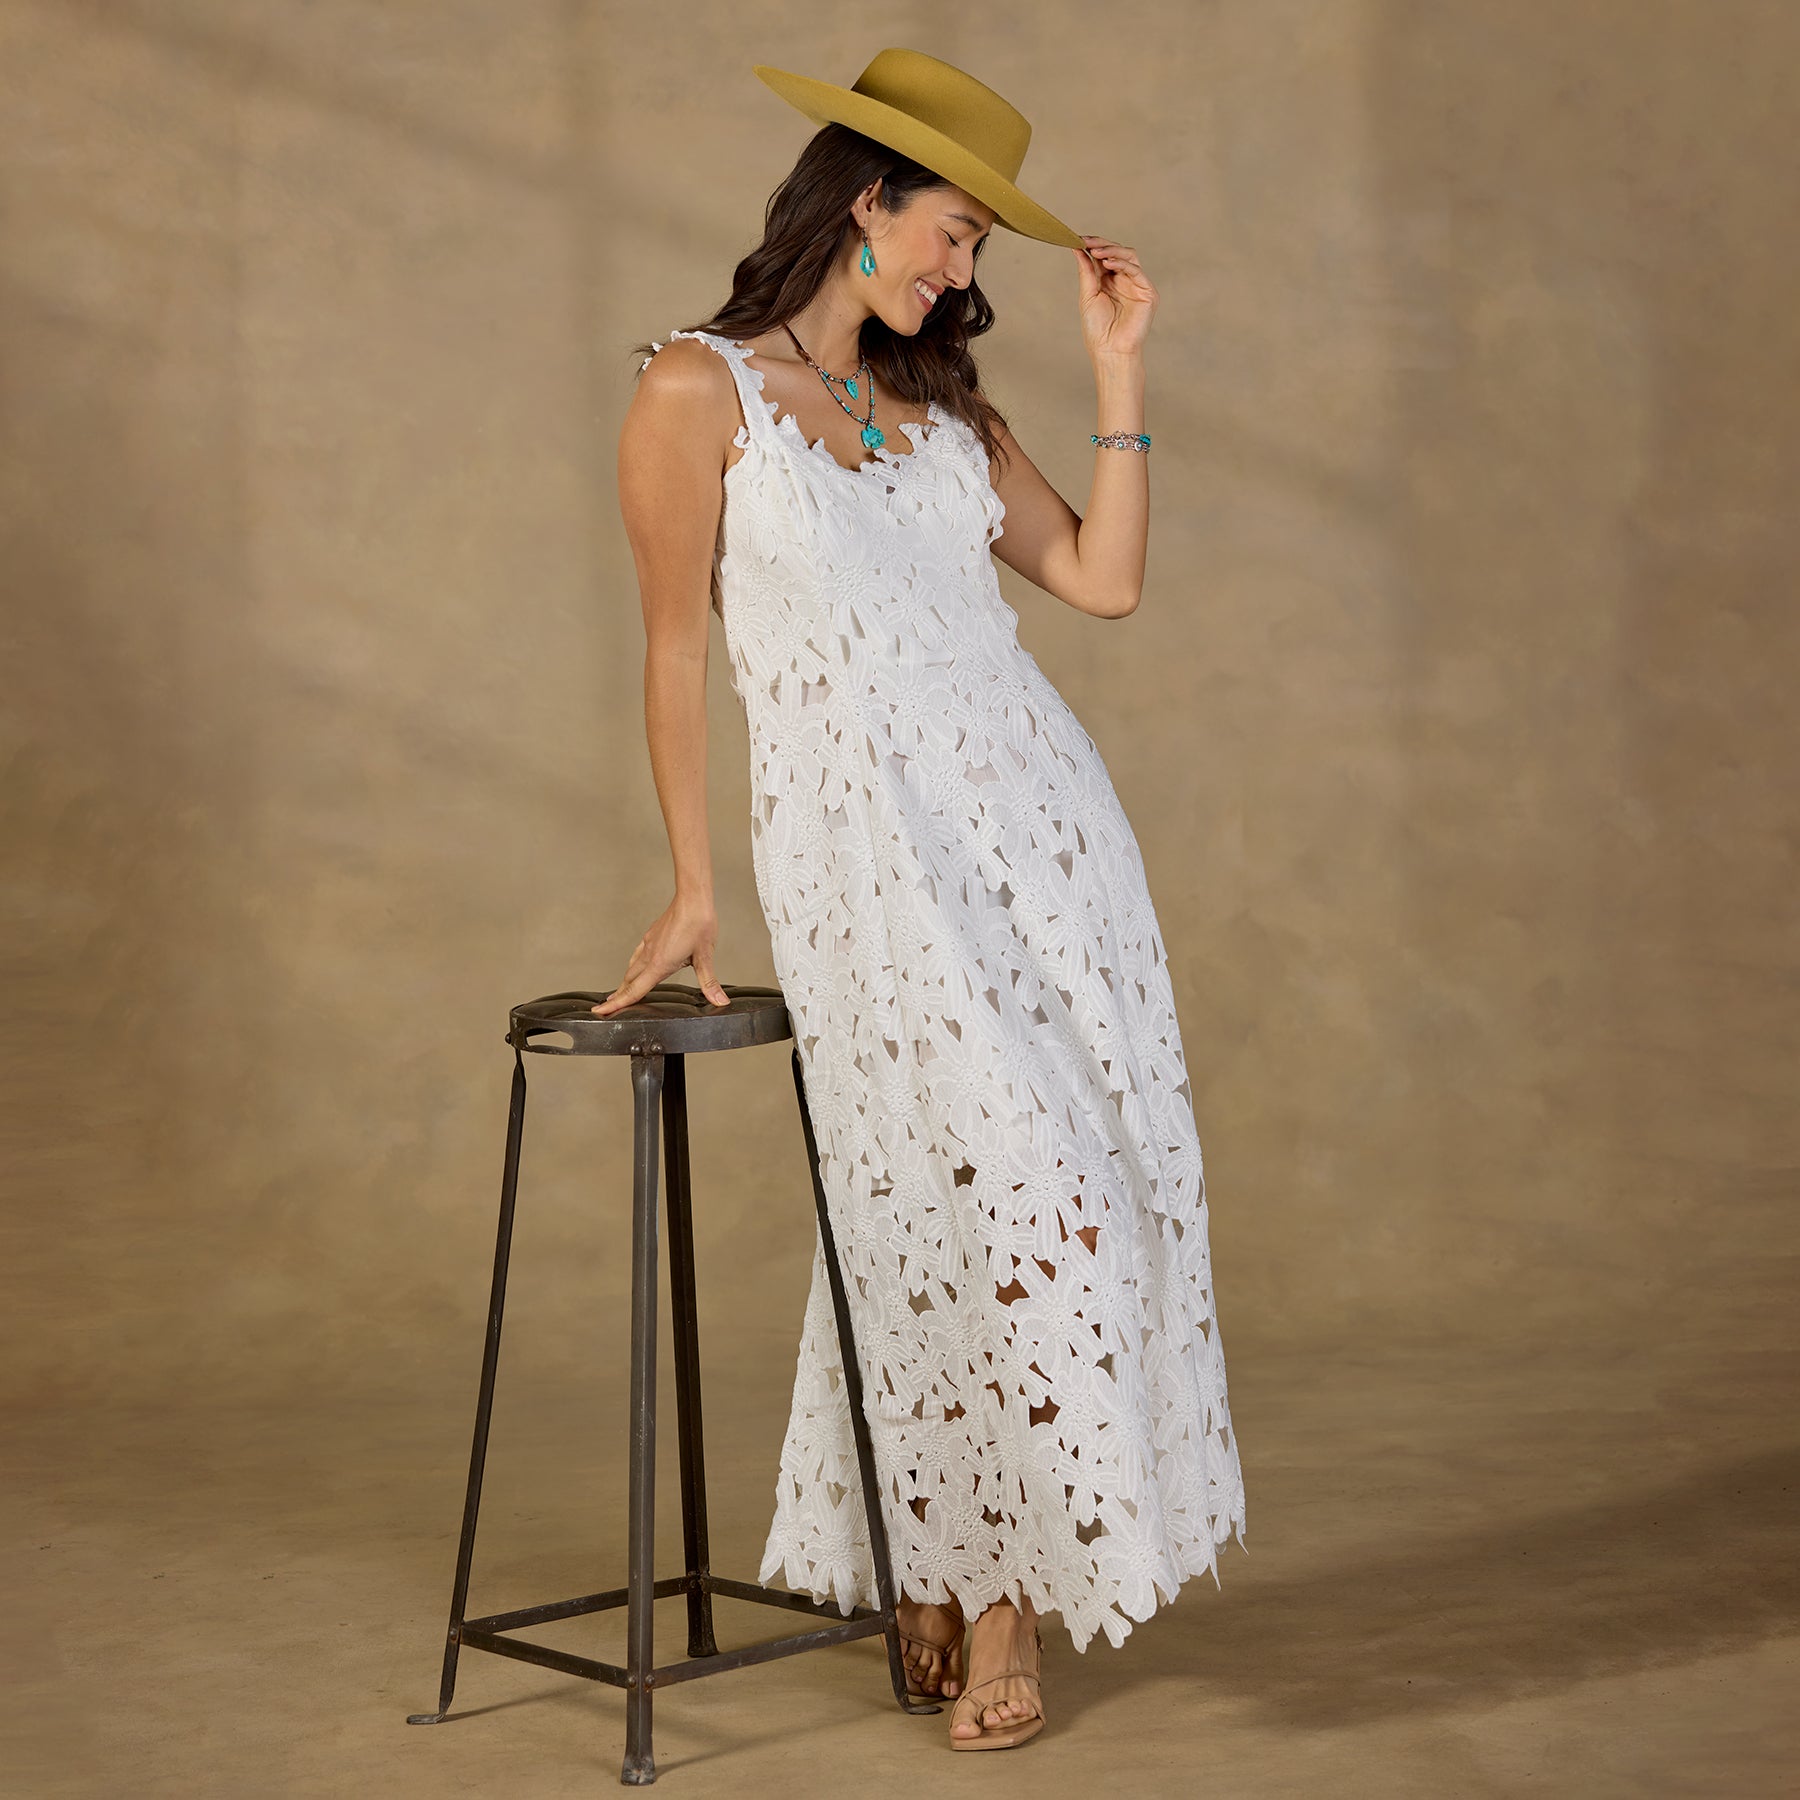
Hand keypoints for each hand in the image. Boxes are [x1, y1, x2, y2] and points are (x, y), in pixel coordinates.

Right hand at [591, 893, 729, 1014]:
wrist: (692, 899)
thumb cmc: (698, 924)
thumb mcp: (705, 957)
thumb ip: (709, 983)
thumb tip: (719, 1001)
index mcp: (659, 964)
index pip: (634, 991)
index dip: (617, 1005)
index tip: (601, 1011)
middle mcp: (649, 956)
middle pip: (628, 982)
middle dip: (616, 998)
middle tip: (605, 1009)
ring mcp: (648, 945)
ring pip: (630, 969)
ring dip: (623, 983)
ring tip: (618, 993)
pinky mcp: (651, 936)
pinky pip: (636, 956)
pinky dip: (632, 967)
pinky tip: (636, 967)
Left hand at [1074, 234, 1157, 360]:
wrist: (1109, 351)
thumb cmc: (1097, 330)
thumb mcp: (1088, 295)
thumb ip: (1086, 271)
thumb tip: (1077, 248)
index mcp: (1109, 282)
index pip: (1104, 256)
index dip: (1094, 245)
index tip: (1079, 238)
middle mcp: (1124, 281)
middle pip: (1118, 252)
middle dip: (1102, 244)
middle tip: (1087, 242)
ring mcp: (1137, 285)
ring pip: (1129, 256)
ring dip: (1112, 250)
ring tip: (1096, 252)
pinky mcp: (1147, 292)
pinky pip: (1136, 270)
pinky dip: (1122, 263)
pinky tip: (1108, 263)